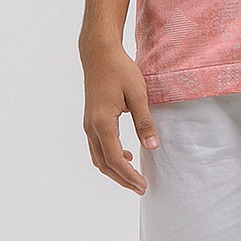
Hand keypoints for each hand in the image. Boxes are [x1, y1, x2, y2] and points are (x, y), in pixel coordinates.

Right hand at [79, 39, 159, 194]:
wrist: (99, 54)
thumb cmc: (119, 70)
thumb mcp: (138, 94)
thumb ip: (144, 121)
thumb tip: (152, 146)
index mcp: (103, 123)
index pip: (116, 159)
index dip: (129, 175)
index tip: (143, 185)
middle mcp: (91, 127)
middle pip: (104, 164)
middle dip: (122, 178)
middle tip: (140, 187)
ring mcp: (88, 124)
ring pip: (98, 157)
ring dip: (115, 169)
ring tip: (133, 175)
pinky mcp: (91, 120)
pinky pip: (97, 146)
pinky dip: (109, 157)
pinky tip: (126, 153)